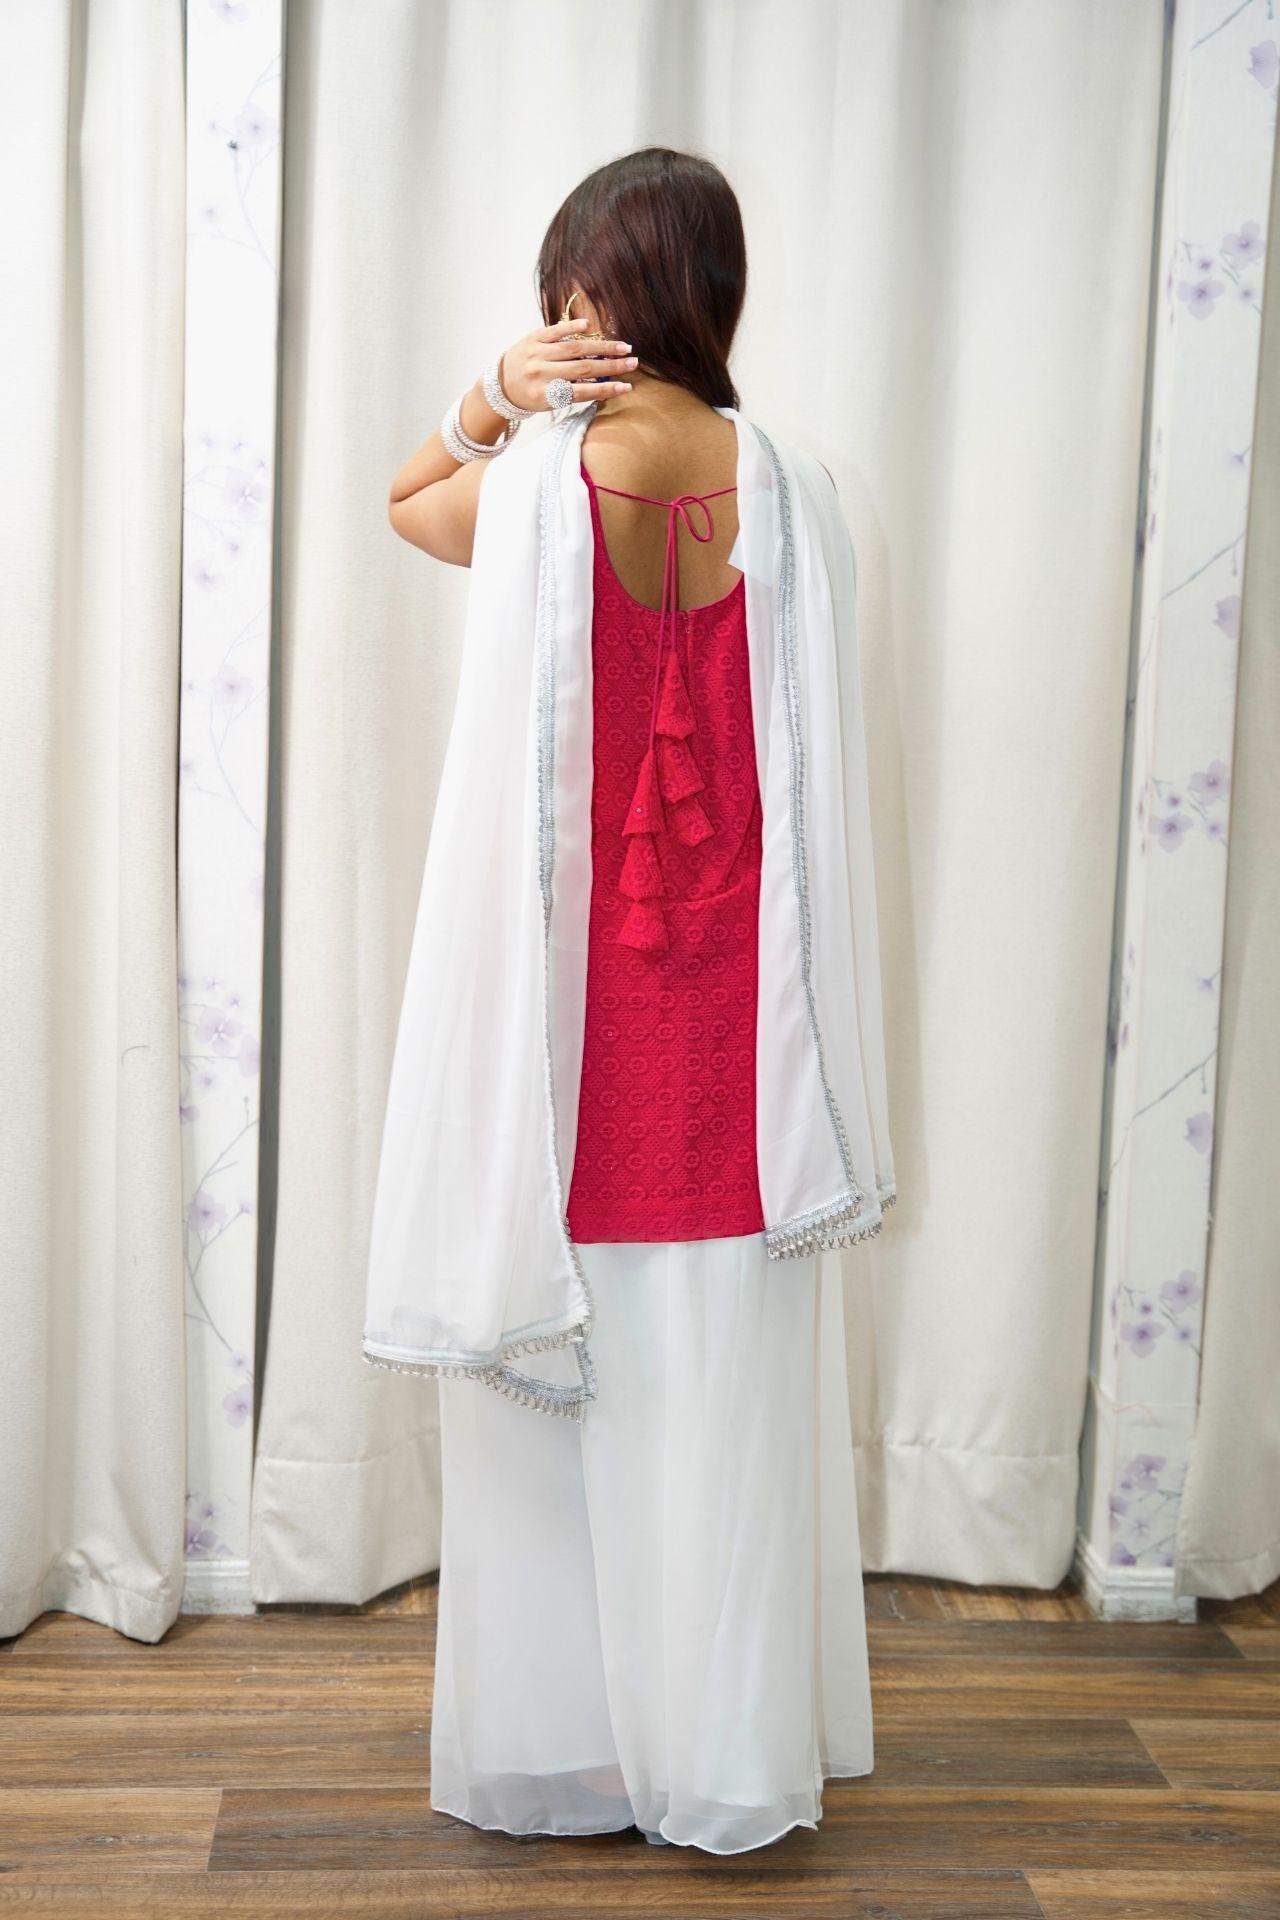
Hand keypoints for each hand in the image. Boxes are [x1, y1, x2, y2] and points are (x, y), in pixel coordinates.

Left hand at [498, 316, 637, 411]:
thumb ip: (571, 393)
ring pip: (574, 349)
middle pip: (582, 369)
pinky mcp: (532, 338)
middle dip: (610, 366)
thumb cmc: (530, 396)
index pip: (581, 392)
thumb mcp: (548, 402)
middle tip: (633, 363)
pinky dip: (572, 328)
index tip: (626, 387)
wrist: (499, 384)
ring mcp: (536, 353)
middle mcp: (540, 373)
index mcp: (544, 395)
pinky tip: (589, 326)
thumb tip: (602, 383)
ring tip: (622, 346)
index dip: (605, 390)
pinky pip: (555, 331)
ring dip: (601, 346)